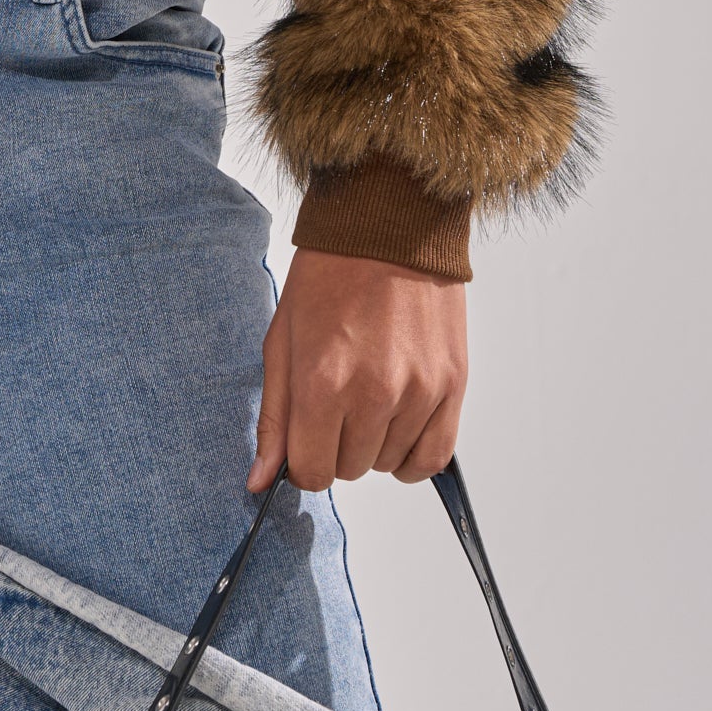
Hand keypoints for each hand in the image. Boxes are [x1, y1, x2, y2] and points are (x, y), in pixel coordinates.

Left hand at [249, 248, 467, 492]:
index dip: (304, 462)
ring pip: (390, 464)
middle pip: (351, 470)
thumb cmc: (328, 279)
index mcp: (322, 383)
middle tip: (337, 402)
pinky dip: (413, 456)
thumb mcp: (283, 342)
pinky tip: (398, 429)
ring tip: (369, 395)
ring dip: (375, 444)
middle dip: (337, 446)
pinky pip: (435, 456)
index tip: (306, 440)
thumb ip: (274, 419)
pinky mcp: (452, 384)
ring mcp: (418, 391)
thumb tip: (259, 482)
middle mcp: (373, 393)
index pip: (312, 473)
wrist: (387, 228)